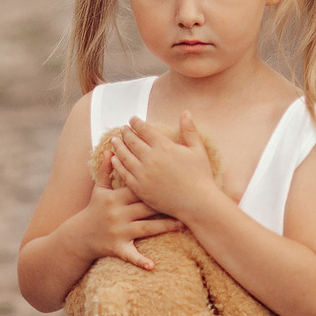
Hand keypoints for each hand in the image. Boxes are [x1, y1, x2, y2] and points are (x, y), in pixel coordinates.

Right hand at [69, 179, 181, 271]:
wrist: (78, 237)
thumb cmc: (93, 210)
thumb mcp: (98, 190)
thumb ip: (106, 170)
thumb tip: (111, 150)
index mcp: (115, 197)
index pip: (139, 187)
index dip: (156, 184)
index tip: (174, 180)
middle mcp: (117, 213)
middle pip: (146, 207)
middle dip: (166, 204)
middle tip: (187, 201)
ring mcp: (118, 231)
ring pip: (145, 228)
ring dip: (164, 227)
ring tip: (182, 225)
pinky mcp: (116, 248)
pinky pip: (130, 255)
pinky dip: (140, 261)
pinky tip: (153, 266)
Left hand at [109, 112, 223, 221]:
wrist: (197, 203)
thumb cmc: (200, 176)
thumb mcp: (198, 150)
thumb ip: (189, 130)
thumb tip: (186, 112)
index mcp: (164, 147)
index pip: (145, 130)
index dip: (136, 123)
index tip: (132, 119)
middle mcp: (151, 158)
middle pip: (132, 141)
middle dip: (125, 133)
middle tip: (122, 128)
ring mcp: (143, 174)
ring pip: (125, 156)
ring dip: (118, 146)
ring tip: (114, 140)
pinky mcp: (140, 188)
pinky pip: (124, 174)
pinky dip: (118, 164)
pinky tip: (114, 159)